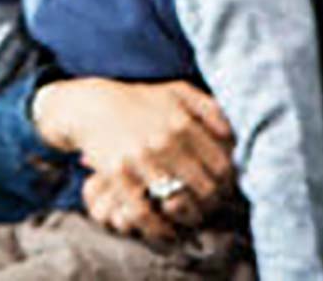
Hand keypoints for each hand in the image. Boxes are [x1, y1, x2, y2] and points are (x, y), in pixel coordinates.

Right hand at [31, 78, 235, 234]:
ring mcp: (140, 159)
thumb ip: (209, 107)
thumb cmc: (140, 101)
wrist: (90, 106)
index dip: (228, 183)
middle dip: (211, 204)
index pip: (222, 165)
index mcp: (182, 122)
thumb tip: (233, 135)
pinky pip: (143, 212)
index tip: (223, 188)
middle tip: (208, 207)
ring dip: (188, 217)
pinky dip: (157, 227)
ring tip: (189, 217)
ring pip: (178, 203)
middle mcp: (164, 141)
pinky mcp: (117, 174)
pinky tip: (164, 230)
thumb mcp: (177, 92)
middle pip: (205, 188)